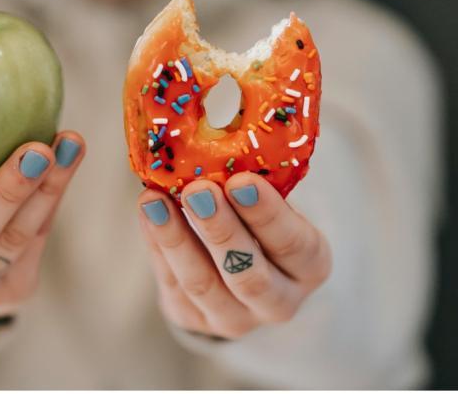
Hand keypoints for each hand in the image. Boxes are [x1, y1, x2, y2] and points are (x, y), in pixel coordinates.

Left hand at [137, 172, 331, 338]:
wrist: (238, 270)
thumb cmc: (258, 220)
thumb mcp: (270, 203)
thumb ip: (253, 183)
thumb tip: (218, 136)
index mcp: (310, 266)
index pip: (294, 245)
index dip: (268, 214)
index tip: (241, 180)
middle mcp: (279, 301)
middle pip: (249, 274)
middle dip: (220, 230)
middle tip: (197, 190)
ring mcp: (235, 319)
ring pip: (203, 284)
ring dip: (176, 238)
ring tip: (154, 200)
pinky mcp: (193, 320)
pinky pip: (172, 283)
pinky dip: (157, 244)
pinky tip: (148, 212)